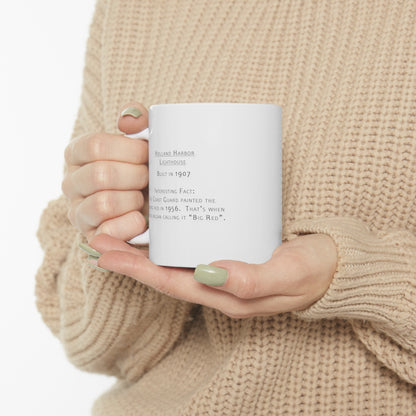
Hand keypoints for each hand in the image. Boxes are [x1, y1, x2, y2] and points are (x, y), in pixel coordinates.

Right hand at [62, 103, 148, 241]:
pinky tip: (141, 218)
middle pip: (101, 175)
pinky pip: (108, 232)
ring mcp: (78, 212)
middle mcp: (71, 182)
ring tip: (142, 197)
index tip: (147, 153)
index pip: (95, 146)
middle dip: (135, 176)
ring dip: (133, 200)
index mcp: (77, 154)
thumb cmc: (144, 168)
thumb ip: (138, 121)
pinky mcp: (91, 237)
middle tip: (149, 177)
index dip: (129, 150)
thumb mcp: (143, 141)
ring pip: (104, 204)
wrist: (151, 204)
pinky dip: (131, 224)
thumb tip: (129, 120)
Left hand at [88, 233, 336, 317]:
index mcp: (227, 296)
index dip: (136, 270)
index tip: (105, 253)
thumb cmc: (314, 271)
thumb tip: (209, 273)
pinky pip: (192, 250)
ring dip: (144, 250)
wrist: (335, 265)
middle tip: (99, 238)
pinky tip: (162, 225)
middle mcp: (219, 286)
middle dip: (129, 259)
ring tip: (118, 231)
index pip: (171, 283)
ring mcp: (224, 272)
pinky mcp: (232, 254)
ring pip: (175, 263)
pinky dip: (170, 241)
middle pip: (165, 274)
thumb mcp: (288, 274)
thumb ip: (251, 279)